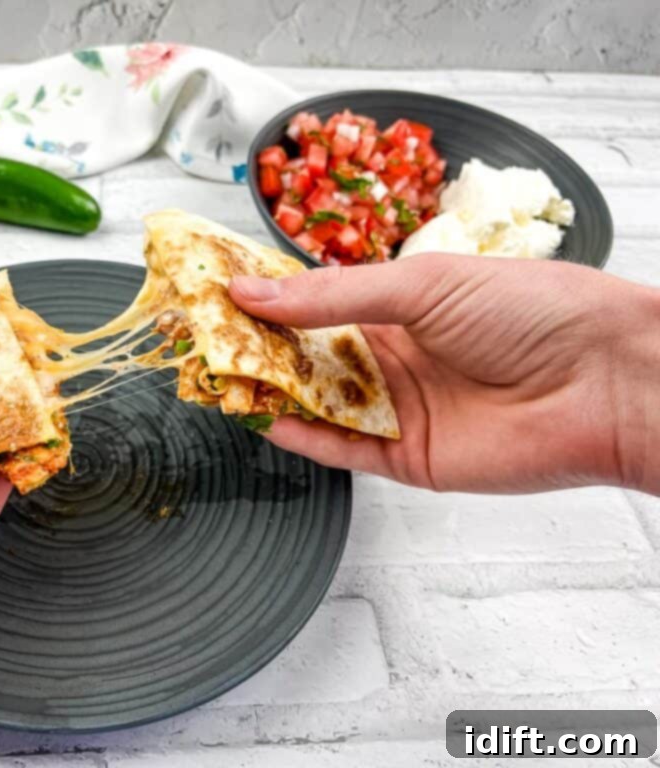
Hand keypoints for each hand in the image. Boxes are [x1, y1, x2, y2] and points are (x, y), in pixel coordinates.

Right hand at [230, 253, 659, 493]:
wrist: (606, 382)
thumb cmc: (532, 310)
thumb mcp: (422, 285)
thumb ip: (332, 296)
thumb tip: (253, 292)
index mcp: (397, 306)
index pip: (312, 302)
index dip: (263, 297)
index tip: (212, 289)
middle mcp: (391, 357)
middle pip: (304, 355)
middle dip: (253, 346)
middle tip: (197, 336)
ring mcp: (396, 409)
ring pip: (315, 402)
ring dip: (266, 390)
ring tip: (215, 375)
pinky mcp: (405, 457)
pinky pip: (340, 447)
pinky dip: (300, 434)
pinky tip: (264, 415)